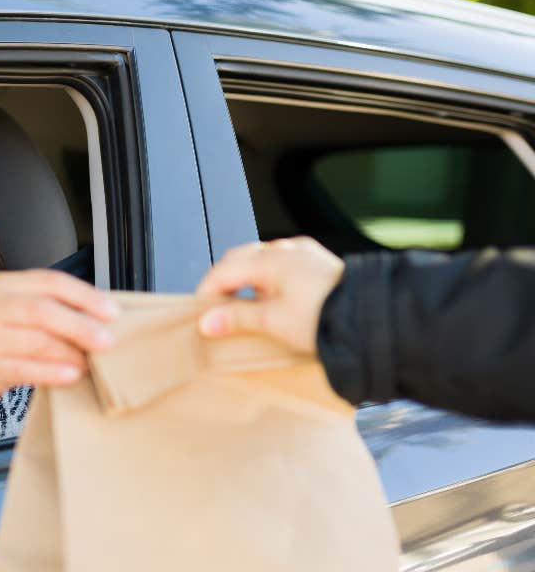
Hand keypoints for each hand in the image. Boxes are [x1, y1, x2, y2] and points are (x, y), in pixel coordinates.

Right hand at [0, 270, 119, 402]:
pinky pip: (24, 369)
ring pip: (36, 342)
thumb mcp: (10, 304)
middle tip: (107, 341)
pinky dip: (51, 373)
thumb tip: (100, 318)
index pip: (51, 282)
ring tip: (91, 362)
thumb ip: (47, 306)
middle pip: (43, 311)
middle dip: (80, 326)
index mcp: (6, 285)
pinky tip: (70, 375)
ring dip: (70, 354)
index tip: (113, 312)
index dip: (85, 296)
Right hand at [195, 238, 344, 355]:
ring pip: (262, 261)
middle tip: (220, 311)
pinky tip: (274, 301)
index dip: (207, 292)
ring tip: (248, 310)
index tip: (201, 314)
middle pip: (240, 260)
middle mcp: (287, 250)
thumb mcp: (272, 322)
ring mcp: (305, 254)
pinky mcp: (319, 264)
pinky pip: (284, 266)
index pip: (223, 270)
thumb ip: (235, 318)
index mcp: (271, 259)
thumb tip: (208, 322)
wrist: (370, 319)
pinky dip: (270, 280)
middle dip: (225, 283)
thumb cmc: (327, 317)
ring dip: (248, 281)